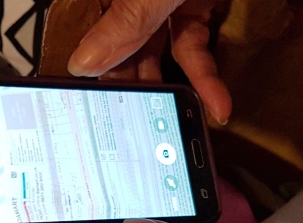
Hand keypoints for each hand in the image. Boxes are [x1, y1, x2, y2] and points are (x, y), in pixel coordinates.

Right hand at [68, 0, 230, 123]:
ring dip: (168, 93)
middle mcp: (129, 2)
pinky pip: (194, 51)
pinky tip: (216, 105)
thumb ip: (126, 21)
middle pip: (121, 56)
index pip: (88, 40)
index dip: (88, 76)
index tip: (92, 109)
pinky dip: (206, 79)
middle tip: (134, 129)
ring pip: (156, 59)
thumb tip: (86, 63)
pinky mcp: (193, 8)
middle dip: (131, 92)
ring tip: (171, 124)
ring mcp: (161, 6)